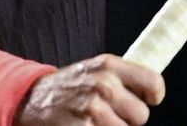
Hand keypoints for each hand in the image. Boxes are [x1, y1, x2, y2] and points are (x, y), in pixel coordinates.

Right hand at [18, 54, 164, 125]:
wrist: (31, 100)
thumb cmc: (70, 86)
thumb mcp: (96, 70)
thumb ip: (124, 77)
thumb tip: (155, 91)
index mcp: (110, 66)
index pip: (154, 83)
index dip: (153, 96)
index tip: (146, 100)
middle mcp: (103, 85)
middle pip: (142, 116)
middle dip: (128, 119)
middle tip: (110, 114)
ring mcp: (93, 109)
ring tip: (95, 121)